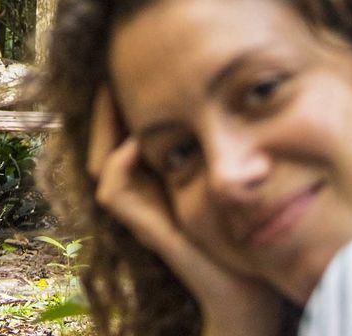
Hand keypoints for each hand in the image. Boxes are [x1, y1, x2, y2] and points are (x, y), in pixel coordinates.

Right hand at [90, 89, 282, 335]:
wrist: (251, 288)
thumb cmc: (249, 232)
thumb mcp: (232, 174)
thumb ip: (222, 144)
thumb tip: (236, 93)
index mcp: (158, 178)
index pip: (126, 131)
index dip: (122, 101)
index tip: (133, 64)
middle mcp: (144, 193)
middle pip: (104, 140)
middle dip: (106, 105)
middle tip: (110, 68)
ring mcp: (140, 211)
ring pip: (100, 160)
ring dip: (105, 125)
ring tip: (111, 90)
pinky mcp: (144, 228)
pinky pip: (112, 189)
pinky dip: (120, 162)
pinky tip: (138, 140)